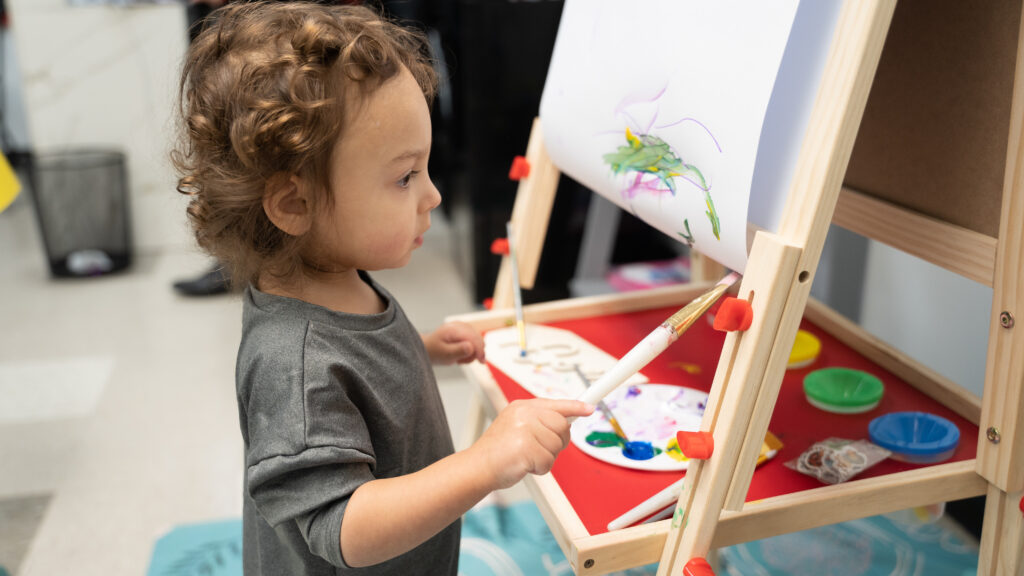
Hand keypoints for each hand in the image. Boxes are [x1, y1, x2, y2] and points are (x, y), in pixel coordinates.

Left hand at [422, 321, 484, 364]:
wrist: (426, 348)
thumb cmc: (433, 351)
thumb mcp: (444, 355)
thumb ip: (458, 351)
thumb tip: (471, 347)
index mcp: (453, 330)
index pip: (473, 338)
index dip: (479, 350)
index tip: (481, 361)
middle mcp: (458, 325)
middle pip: (477, 338)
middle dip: (475, 352)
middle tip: (463, 361)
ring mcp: (461, 326)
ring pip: (476, 339)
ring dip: (472, 351)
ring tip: (459, 358)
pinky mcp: (463, 330)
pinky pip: (473, 340)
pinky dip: (470, 349)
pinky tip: (461, 354)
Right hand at [470, 398, 593, 488]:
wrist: (478, 467)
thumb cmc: (498, 451)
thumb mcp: (517, 427)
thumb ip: (539, 422)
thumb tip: (566, 423)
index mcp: (522, 407)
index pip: (555, 403)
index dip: (576, 407)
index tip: (590, 408)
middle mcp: (524, 414)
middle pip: (562, 426)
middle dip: (556, 443)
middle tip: (537, 449)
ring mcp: (525, 429)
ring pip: (557, 445)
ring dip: (546, 458)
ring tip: (526, 457)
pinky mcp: (526, 447)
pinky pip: (549, 461)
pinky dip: (539, 468)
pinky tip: (524, 464)